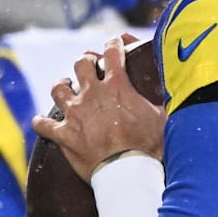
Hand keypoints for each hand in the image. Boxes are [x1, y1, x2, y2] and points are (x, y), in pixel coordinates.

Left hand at [32, 34, 165, 181]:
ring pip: (59, 88)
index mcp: (117, 86)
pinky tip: (41, 122)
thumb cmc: (149, 146)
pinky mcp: (63, 135)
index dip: (113, 44)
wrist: (127, 173)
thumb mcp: (163, 116)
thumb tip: (176, 88)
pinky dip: (41, 123)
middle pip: (81, 64)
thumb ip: (162, 99)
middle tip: (89, 67)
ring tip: (66, 87)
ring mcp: (75, 113)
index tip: (114, 43)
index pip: (113, 53)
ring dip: (62, 86)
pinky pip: (43, 125)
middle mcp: (92, 94)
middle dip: (85, 62)